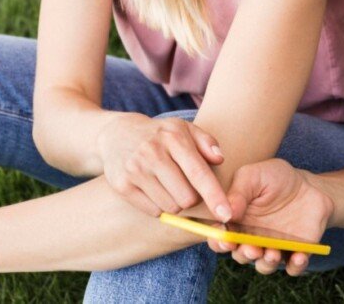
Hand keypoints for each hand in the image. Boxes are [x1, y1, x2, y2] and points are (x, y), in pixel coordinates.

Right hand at [97, 113, 231, 220]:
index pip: (198, 172)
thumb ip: (206, 142)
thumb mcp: (184, 129)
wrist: (116, 133)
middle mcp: (152, 153)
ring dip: (175, 203)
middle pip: (187, 198)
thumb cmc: (159, 135)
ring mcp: (135, 170)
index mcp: (173, 138)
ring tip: (168, 186)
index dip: (214, 196)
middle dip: (192, 198)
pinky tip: (153, 190)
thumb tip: (220, 159)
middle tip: (184, 185)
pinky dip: (158, 206)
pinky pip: (153, 211)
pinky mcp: (122, 185)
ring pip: (170, 208)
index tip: (226, 215)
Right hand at [208, 159, 333, 276]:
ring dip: (266, 263)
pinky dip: (295, 266)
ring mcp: (273, 248)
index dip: (219, 241)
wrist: (308, 185)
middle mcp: (251, 239)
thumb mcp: (253, 175)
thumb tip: (226, 214)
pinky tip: (299, 256)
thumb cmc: (275, 178)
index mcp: (236, 222)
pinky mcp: (296, 252)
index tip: (225, 238)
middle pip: (241, 255)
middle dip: (244, 254)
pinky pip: (294, 267)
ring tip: (272, 253)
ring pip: (264, 265)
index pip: (220, 238)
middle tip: (250, 248)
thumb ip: (237, 192)